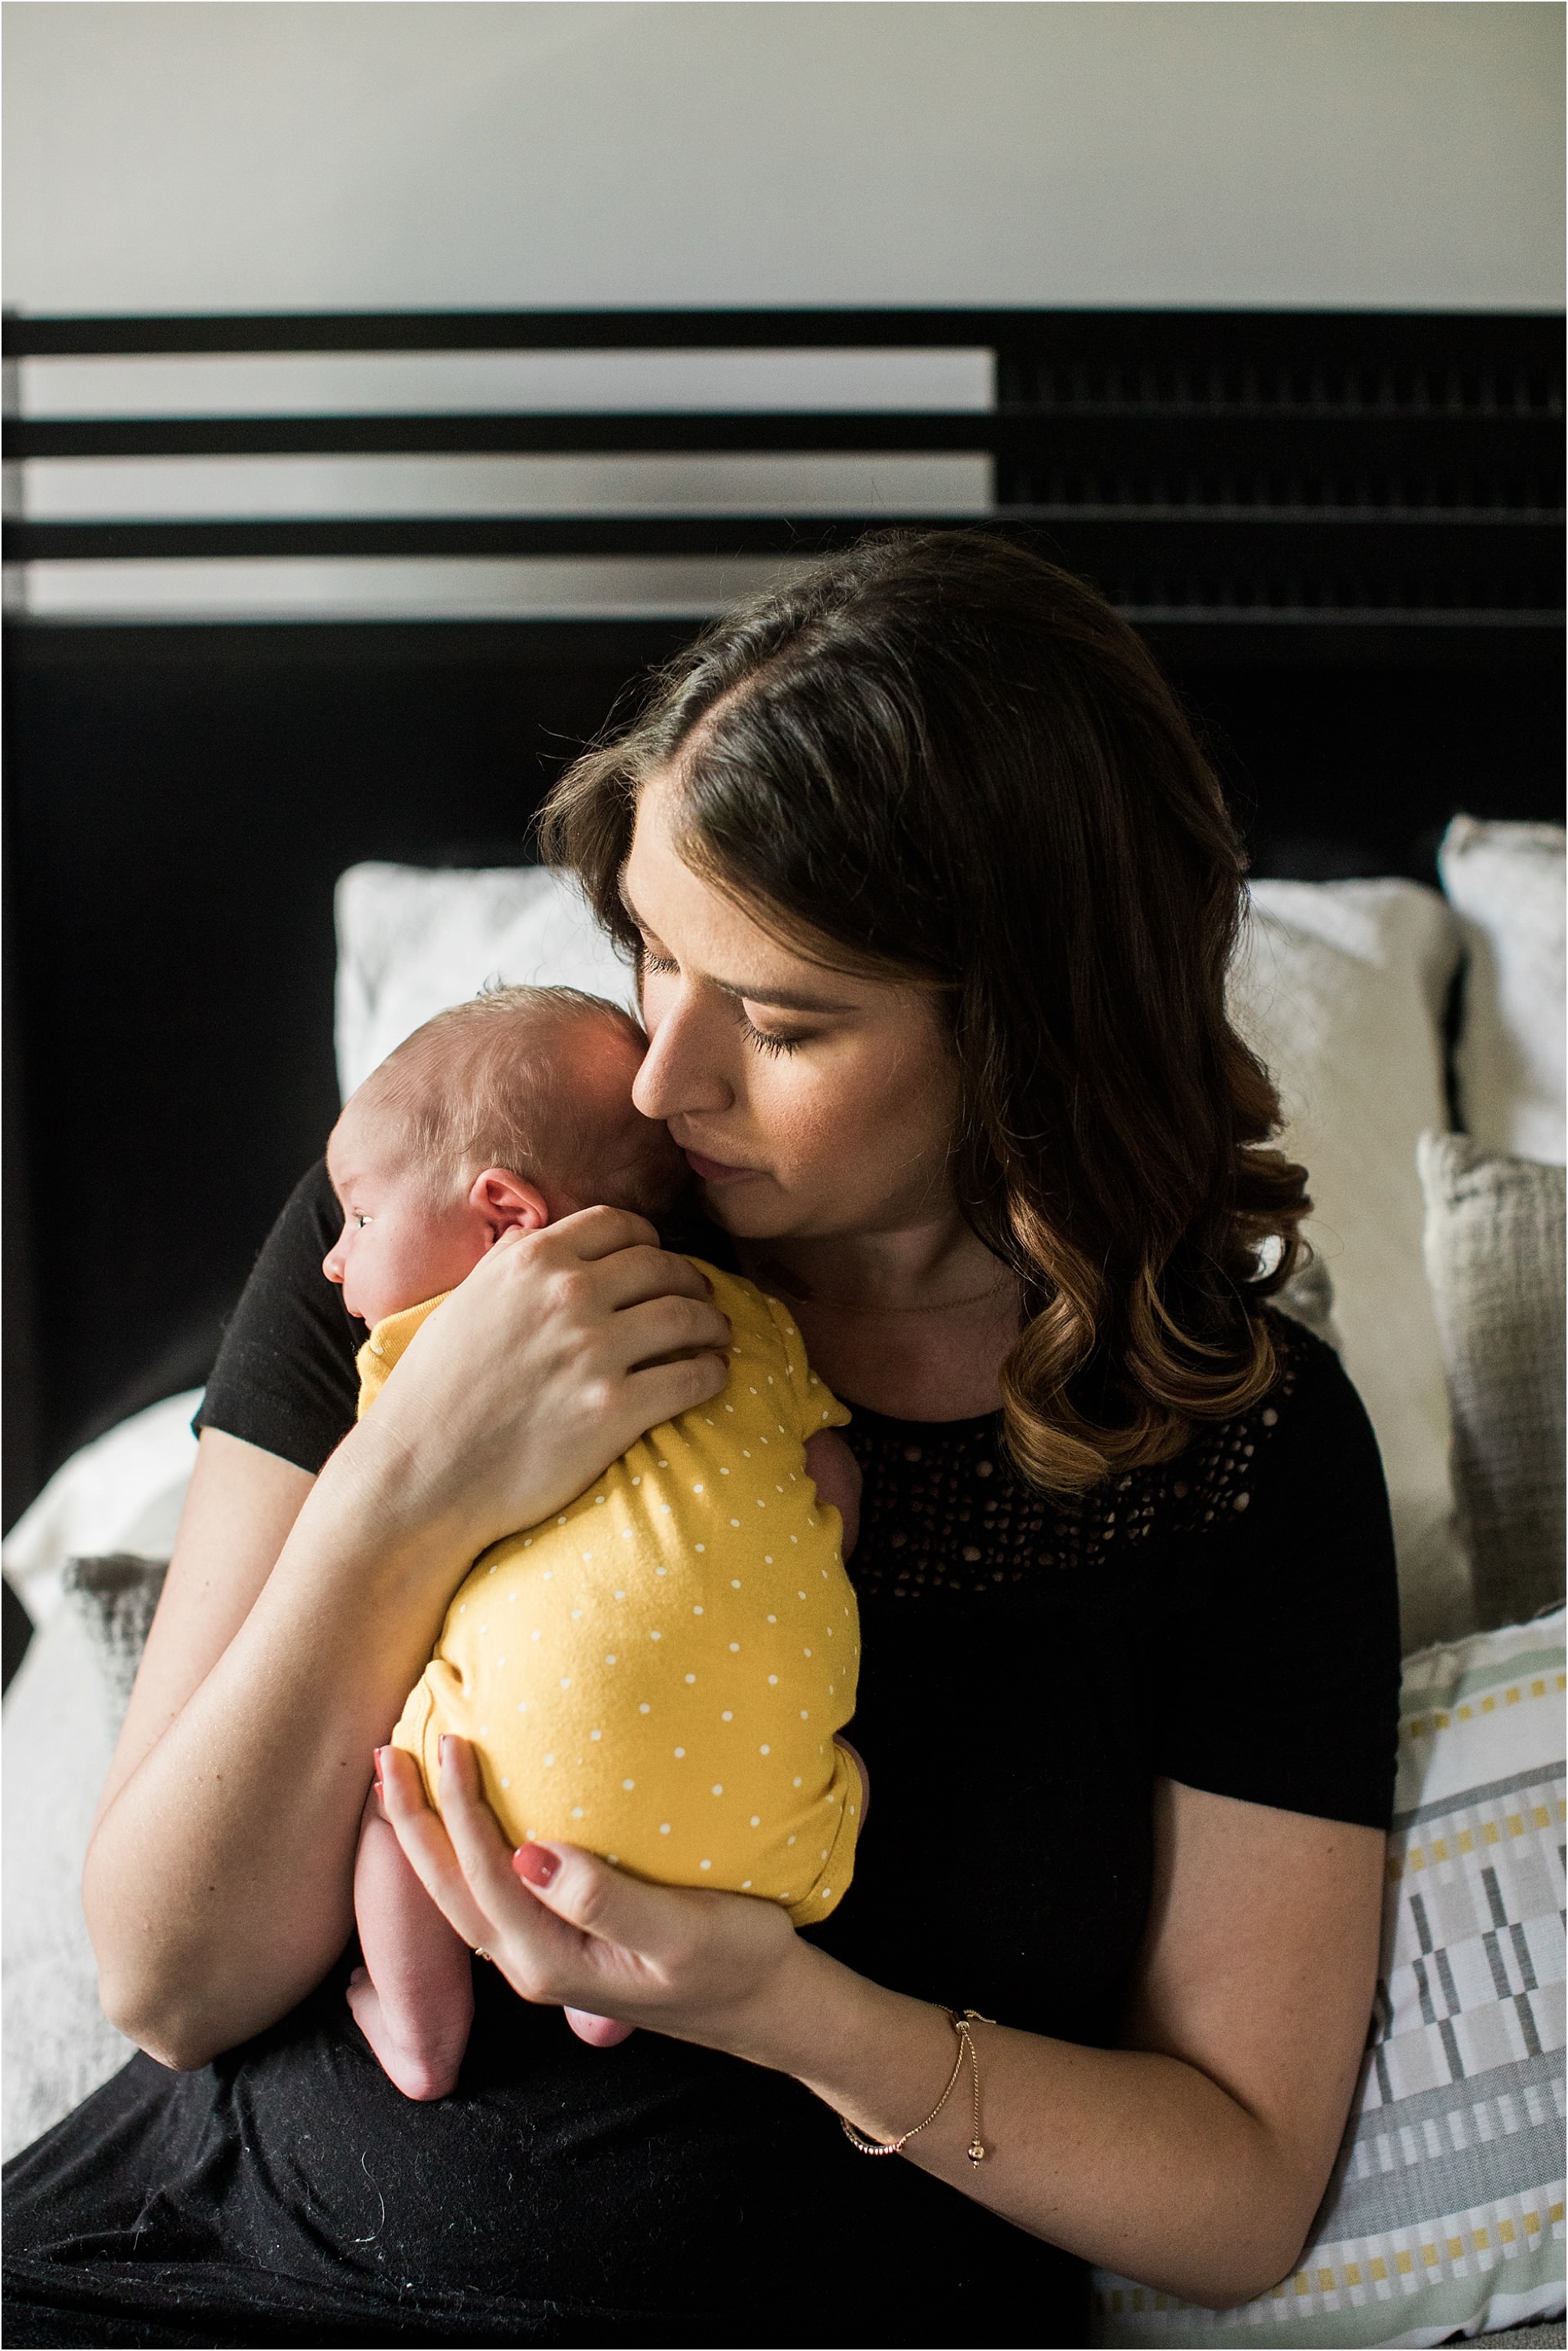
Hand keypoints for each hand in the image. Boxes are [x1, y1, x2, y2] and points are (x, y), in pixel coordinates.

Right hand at [340, 1208, 730, 1556]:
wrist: (419, 1473)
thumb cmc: (436, 1392)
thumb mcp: (467, 1301)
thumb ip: (513, 1267)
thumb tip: (547, 1241)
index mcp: (531, 1260)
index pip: (619, 1224)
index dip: (649, 1241)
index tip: (659, 1262)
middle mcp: (567, 1294)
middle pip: (663, 1267)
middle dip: (692, 1282)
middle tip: (703, 1300)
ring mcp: (593, 1351)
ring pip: (687, 1317)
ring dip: (713, 1325)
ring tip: (718, 1336)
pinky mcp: (613, 1409)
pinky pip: (692, 1377)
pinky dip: (712, 1374)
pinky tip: (713, 1377)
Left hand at [379, 1738, 800, 2051]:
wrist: (763, 2003)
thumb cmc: (734, 1959)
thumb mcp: (680, 1932)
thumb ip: (603, 1899)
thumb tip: (529, 1853)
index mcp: (551, 1960)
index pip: (484, 1875)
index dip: (458, 1808)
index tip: (449, 1741)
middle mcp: (530, 1963)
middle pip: (448, 1889)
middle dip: (410, 1822)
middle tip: (386, 1750)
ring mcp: (540, 1956)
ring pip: (459, 1894)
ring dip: (425, 1836)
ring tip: (398, 1779)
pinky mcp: (558, 1941)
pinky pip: (486, 1893)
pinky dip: (457, 1851)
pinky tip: (458, 1820)